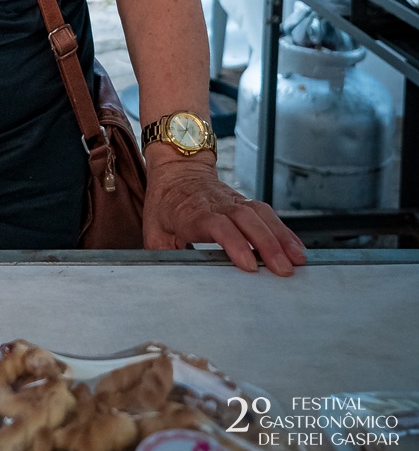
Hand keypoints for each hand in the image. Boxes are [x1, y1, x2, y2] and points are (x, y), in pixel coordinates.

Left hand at [143, 150, 305, 276]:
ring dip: (281, 236)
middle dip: (267, 244)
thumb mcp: (153, 230)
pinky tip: (296, 247)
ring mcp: (233, 201)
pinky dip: (283, 230)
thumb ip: (162, 256)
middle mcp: (216, 204)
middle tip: (284, 271)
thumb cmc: (164, 204)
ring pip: (260, 214)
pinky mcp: (244, 202)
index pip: (216, 224)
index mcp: (192, 213)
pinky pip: (266, 213)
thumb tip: (171, 282)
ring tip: (298, 261)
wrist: (176, 168)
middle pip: (246, 219)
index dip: (234, 242)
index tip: (248, 265)